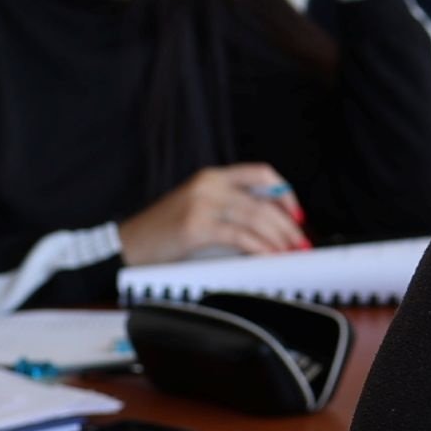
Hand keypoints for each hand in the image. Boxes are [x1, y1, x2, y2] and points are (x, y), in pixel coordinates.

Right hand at [121, 162, 306, 265]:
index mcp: (212, 176)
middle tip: (301, 241)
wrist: (129, 245)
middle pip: (263, 200)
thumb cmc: (164, 233)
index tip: (298, 214)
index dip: (285, 193)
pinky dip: (259, 247)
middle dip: (288, 224)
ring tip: (290, 252)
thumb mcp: (200, 210)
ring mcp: (202, 203)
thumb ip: (230, 210)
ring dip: (279, 237)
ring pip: (256, 217)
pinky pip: (239, 236)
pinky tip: (268, 256)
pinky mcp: (196, 226)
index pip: (261, 174)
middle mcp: (209, 184)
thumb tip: (272, 227)